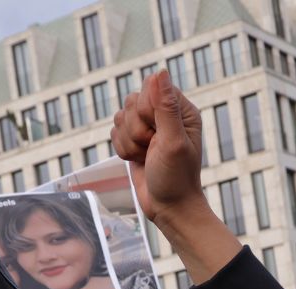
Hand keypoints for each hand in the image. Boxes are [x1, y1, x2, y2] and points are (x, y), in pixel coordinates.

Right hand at [112, 71, 204, 224]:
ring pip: (120, 117)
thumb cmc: (177, 178)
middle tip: (151, 148)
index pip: (150, 87)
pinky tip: (138, 161)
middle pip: (132, 101)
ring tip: (146, 157)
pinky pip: (114, 133)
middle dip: (136, 129)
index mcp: (181, 110)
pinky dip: (123, 150)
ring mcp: (148, 128)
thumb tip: (160, 72)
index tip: (156, 133)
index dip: (146, 109)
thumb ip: (166, 106)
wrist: (169, 208)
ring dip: (129, 142)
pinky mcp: (134, 140)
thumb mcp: (173, 142)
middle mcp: (165, 115)